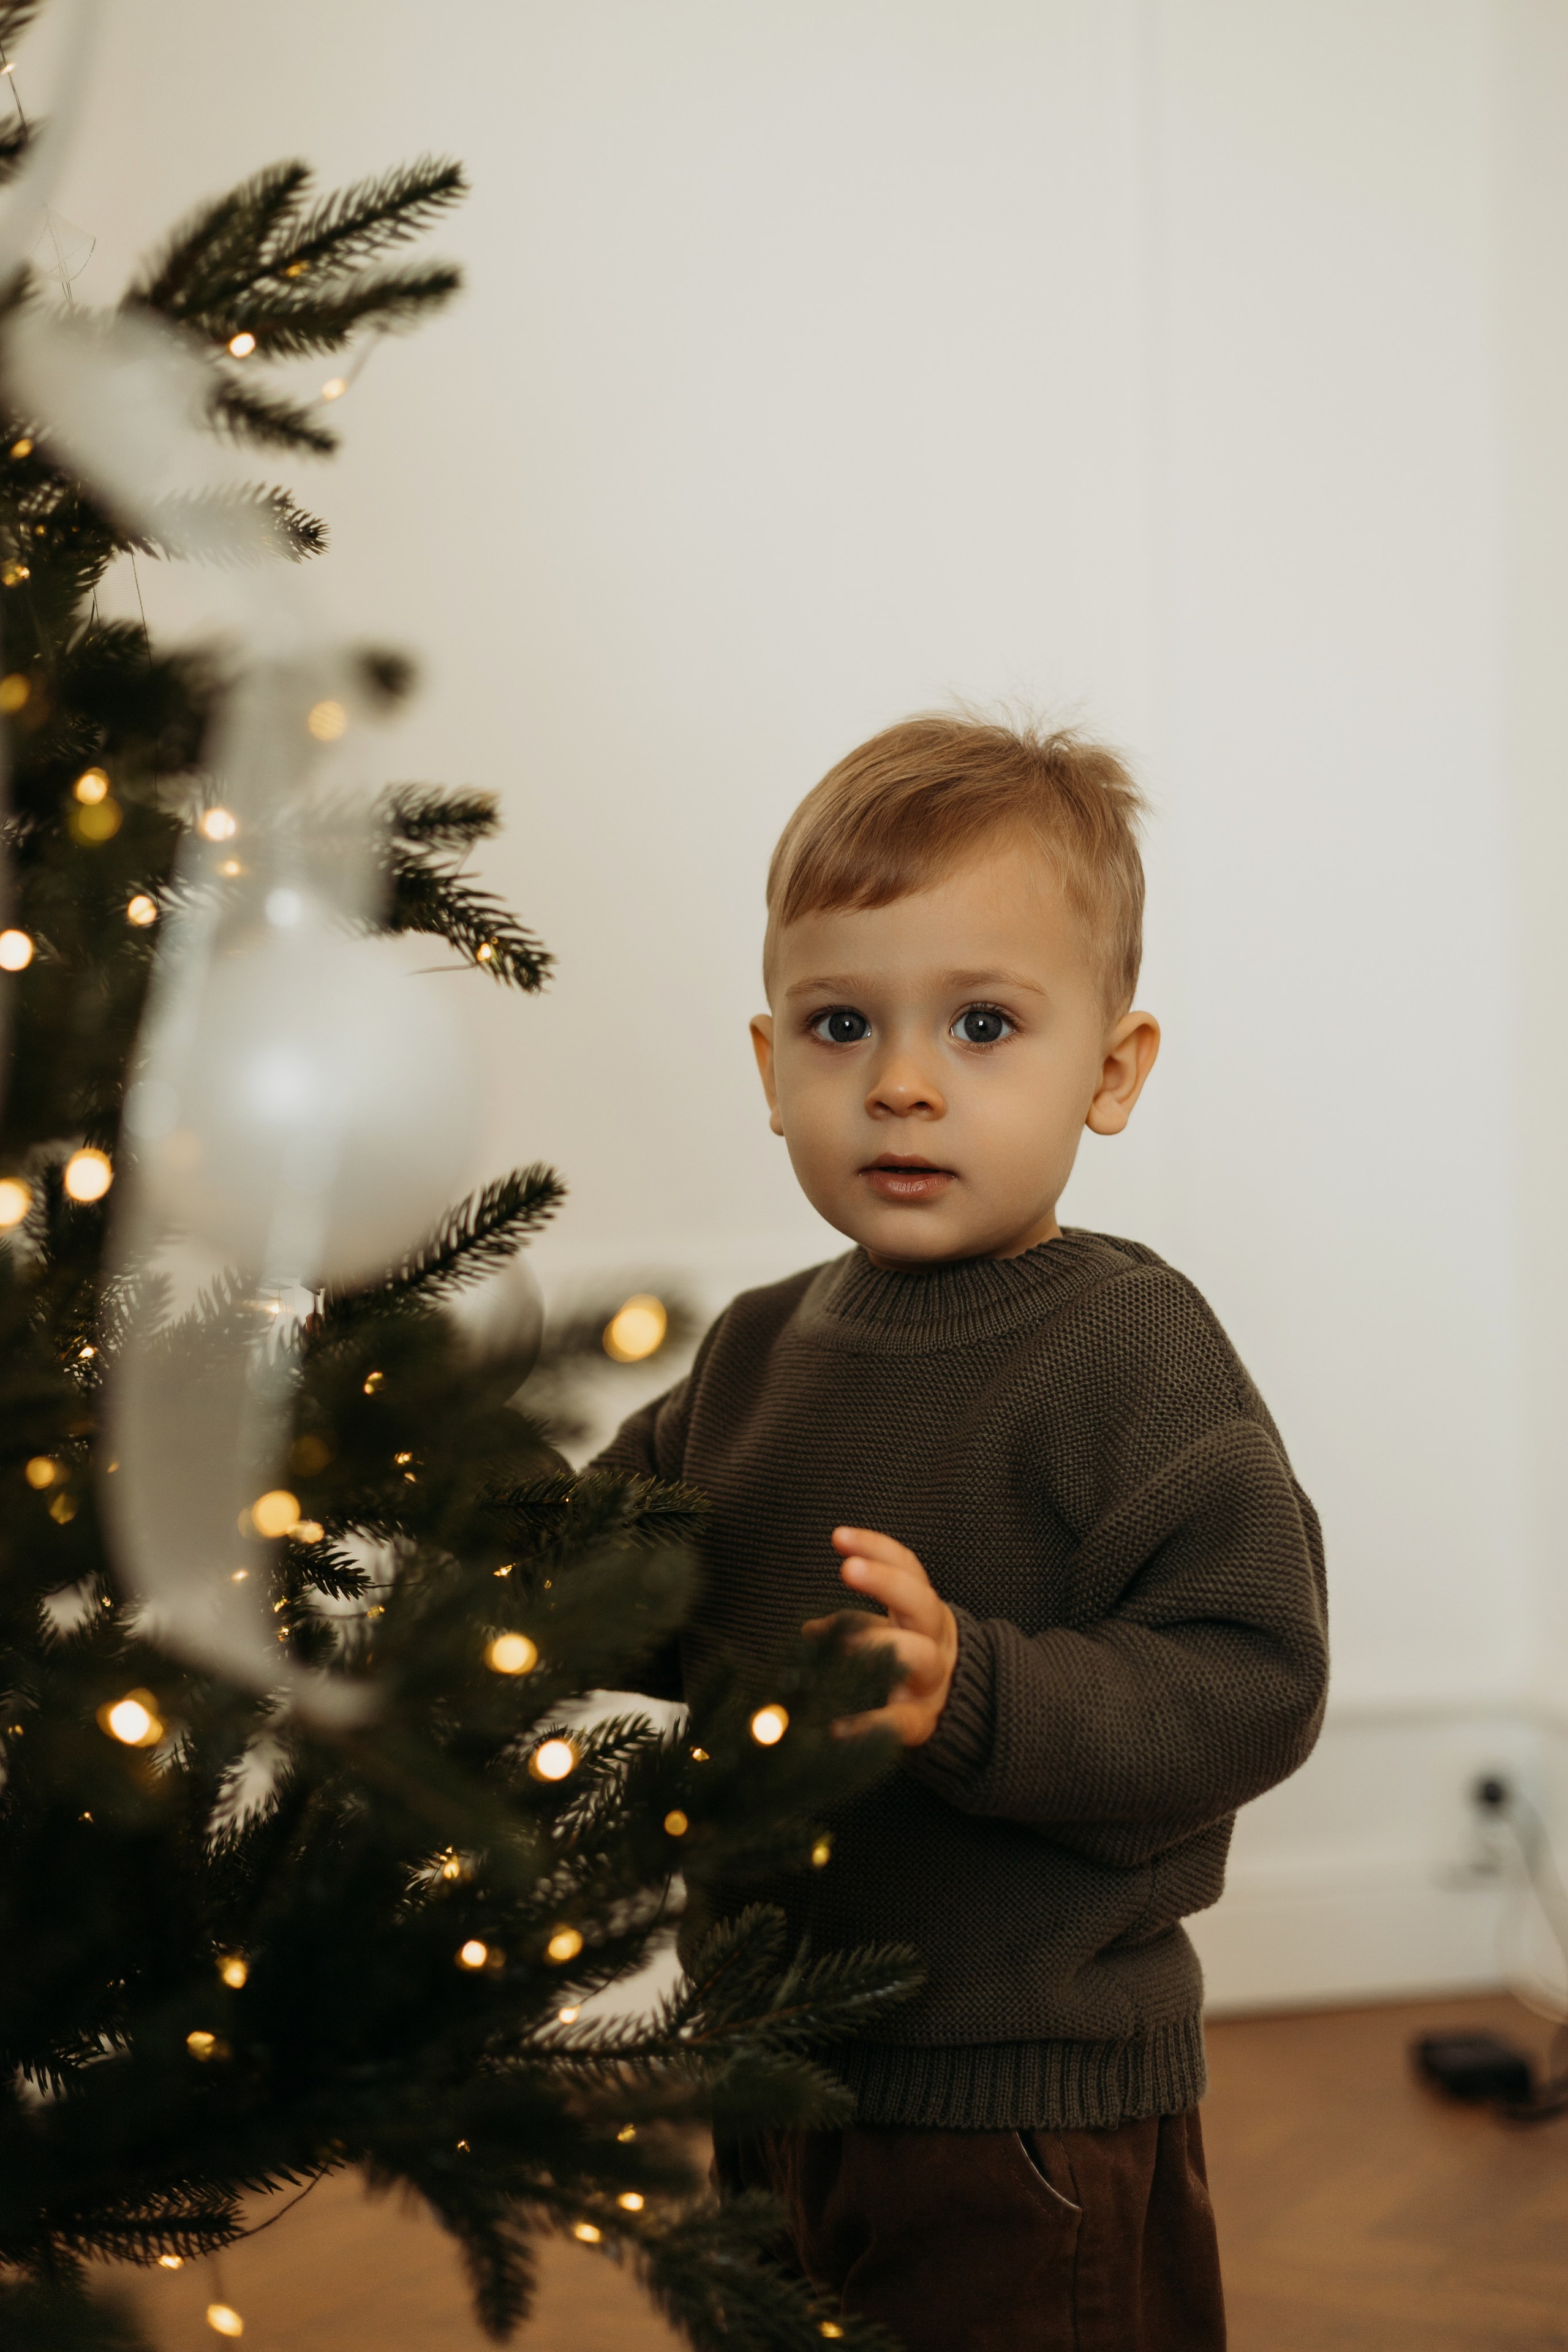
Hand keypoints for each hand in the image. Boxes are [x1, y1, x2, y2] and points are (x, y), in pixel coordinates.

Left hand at [802, 1526, 958, 1745]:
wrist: (960, 1710)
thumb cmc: (913, 1660)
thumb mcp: (889, 1634)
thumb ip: (853, 1626)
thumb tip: (809, 1630)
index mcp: (924, 1611)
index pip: (908, 1569)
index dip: (877, 1549)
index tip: (839, 1537)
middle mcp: (934, 1640)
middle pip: (921, 1603)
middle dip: (886, 1583)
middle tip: (848, 1569)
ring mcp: (932, 1682)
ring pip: (919, 1656)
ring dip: (881, 1643)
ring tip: (844, 1643)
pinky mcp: (923, 1723)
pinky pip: (901, 1722)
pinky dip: (871, 1724)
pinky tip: (838, 1729)